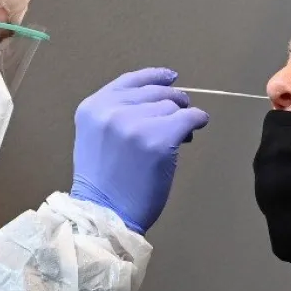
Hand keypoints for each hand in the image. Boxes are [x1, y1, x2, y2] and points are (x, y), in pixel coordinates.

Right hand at [70, 68, 209, 233]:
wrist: (106, 214)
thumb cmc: (103, 184)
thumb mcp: (95, 138)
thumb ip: (115, 115)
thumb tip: (158, 101)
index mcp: (92, 108)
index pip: (129, 81)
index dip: (154, 77)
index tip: (171, 77)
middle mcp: (111, 110)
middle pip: (155, 93)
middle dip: (172, 101)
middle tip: (180, 114)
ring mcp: (135, 124)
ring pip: (172, 106)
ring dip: (180, 118)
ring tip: (179, 136)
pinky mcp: (159, 139)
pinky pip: (190, 118)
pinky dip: (197, 122)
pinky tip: (195, 131)